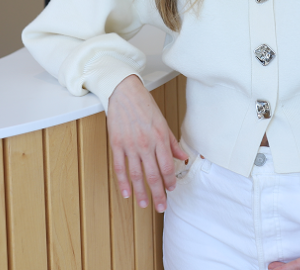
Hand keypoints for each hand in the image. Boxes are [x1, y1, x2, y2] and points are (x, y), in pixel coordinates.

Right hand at [106, 74, 187, 212]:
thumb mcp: (163, 122)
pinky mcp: (116, 144)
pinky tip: (126, 192)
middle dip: (158, 193)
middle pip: (152, 174)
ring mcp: (130, 145)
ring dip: (141, 192)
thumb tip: (182, 157)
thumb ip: (172, 142)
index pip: (166, 166)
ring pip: (136, 175)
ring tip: (145, 204)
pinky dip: (123, 182)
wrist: (124, 92)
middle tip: (161, 207)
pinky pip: (120, 167)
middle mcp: (145, 144)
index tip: (171, 190)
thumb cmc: (144, 105)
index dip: (169, 180)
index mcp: (159, 138)